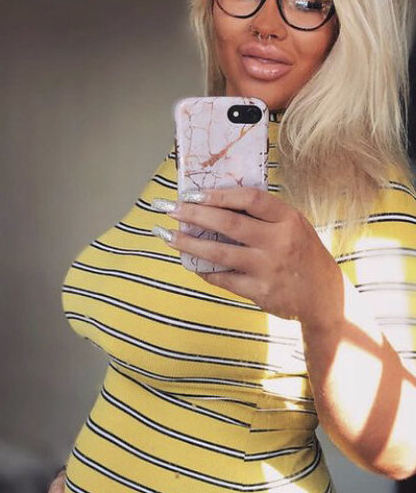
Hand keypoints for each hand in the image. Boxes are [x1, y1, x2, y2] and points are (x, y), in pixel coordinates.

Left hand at [153, 188, 341, 324]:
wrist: (324, 298)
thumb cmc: (304, 256)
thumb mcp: (295, 227)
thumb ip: (265, 216)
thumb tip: (219, 203)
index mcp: (289, 219)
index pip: (250, 198)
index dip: (219, 194)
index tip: (193, 194)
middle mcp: (279, 242)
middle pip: (229, 224)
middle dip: (195, 215)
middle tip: (171, 210)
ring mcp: (268, 268)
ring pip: (220, 253)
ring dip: (190, 244)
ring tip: (169, 237)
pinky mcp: (260, 291)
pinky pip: (224, 279)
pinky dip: (205, 271)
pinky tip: (192, 265)